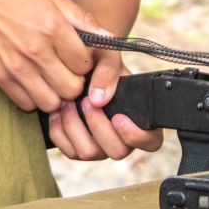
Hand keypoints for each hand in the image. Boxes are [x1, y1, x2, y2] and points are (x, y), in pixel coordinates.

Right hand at [0, 0, 99, 112]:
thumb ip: (83, 19)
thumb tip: (109, 38)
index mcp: (53, 27)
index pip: (85, 65)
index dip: (85, 63)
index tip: (77, 56)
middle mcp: (36, 50)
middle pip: (71, 89)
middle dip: (74, 83)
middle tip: (67, 71)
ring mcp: (16, 66)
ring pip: (51, 103)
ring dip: (55, 94)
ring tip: (51, 79)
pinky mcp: (0, 77)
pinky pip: (26, 104)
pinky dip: (34, 98)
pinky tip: (33, 82)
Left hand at [46, 49, 162, 161]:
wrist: (75, 65)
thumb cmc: (98, 60)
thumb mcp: (106, 56)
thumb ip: (108, 72)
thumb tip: (98, 98)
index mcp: (140, 119)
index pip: (151, 141)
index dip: (136, 136)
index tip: (118, 117)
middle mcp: (122, 138)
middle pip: (118, 152)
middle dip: (99, 126)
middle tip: (86, 101)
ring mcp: (100, 147)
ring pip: (90, 153)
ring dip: (76, 126)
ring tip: (68, 102)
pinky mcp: (77, 149)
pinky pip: (69, 150)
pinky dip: (59, 131)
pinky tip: (57, 111)